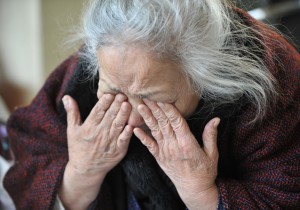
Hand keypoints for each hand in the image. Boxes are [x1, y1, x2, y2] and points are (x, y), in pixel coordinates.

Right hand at [59, 94, 132, 208]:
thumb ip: (72, 113)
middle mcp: (100, 134)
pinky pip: (124, 140)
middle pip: (109, 116)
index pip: (97, 111)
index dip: (104, 102)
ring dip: (123, 115)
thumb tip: (67, 97)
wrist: (86, 170)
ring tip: (127, 104)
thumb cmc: (78, 148)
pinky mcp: (118, 150)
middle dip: (116, 105)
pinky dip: (127, 133)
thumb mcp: (72, 130)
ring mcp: (110, 142)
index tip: (109, 94)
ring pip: (118, 125)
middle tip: (123, 94)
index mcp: (89, 127)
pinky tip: (131, 125)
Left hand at [133, 99, 219, 209]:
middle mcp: (174, 146)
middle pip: (164, 123)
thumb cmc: (205, 171)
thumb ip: (210, 135)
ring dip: (147, 118)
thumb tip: (216, 119)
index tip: (162, 97)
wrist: (194, 189)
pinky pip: (149, 146)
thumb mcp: (212, 153)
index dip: (169, 109)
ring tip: (140, 106)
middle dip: (155, 108)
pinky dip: (142, 137)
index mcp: (187, 143)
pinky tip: (134, 129)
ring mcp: (165, 152)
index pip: (177, 121)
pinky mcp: (159, 158)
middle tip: (147, 95)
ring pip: (155, 131)